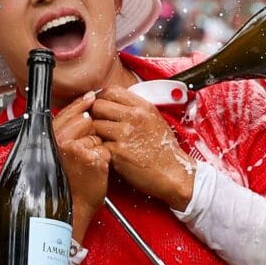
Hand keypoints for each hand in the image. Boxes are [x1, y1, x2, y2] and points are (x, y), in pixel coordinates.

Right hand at [54, 91, 109, 243]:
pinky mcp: (93, 158)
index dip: (81, 104)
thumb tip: (80, 111)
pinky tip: (96, 169)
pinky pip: (106, 148)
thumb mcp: (59, 154)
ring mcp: (78, 149)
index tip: (91, 96)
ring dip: (98, 146)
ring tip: (88, 163)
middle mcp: (61, 142)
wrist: (74, 207)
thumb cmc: (67, 183)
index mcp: (50, 139)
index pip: (68, 112)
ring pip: (97, 134)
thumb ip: (65, 134)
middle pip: (85, 120)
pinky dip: (106, 158)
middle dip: (91, 131)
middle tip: (86, 149)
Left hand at [90, 86, 194, 210]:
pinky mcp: (117, 152)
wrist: (171, 173)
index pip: (111, 91)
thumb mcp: (154, 120)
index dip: (102, 98)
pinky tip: (107, 152)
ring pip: (93, 124)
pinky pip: (97, 144)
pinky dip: (99, 148)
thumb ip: (135, 109)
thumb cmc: (163, 149)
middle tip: (99, 124)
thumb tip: (113, 103)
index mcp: (143, 107)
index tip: (102, 107)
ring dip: (95, 132)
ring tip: (103, 139)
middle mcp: (134, 118)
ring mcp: (125, 135)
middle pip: (98, 105)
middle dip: (95, 115)